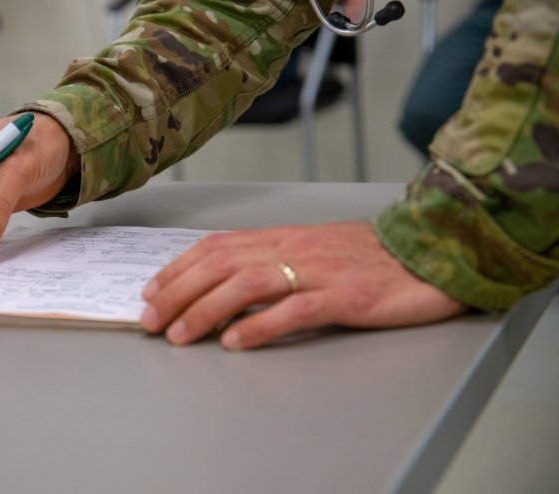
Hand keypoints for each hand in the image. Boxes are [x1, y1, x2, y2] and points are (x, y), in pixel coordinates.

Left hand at [139, 222, 465, 349]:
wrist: (430, 251)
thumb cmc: (369, 254)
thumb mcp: (312, 249)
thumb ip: (271, 260)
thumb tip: (224, 283)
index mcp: (283, 236)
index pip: (217, 246)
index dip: (178, 268)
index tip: (150, 290)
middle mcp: (294, 248)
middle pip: (222, 264)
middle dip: (178, 292)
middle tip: (149, 320)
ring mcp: (320, 270)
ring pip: (250, 284)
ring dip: (207, 310)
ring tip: (180, 335)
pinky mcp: (347, 296)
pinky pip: (297, 309)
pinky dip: (262, 325)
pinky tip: (236, 342)